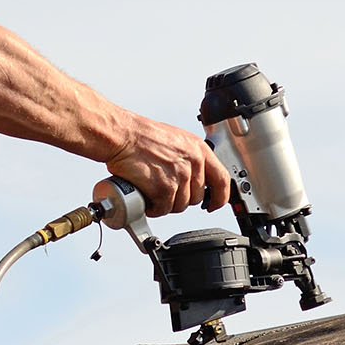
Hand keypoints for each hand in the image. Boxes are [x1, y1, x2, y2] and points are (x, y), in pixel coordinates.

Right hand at [106, 117, 231, 216]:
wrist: (123, 136)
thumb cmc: (143, 137)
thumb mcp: (177, 141)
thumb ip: (189, 158)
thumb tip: (192, 176)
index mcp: (199, 150)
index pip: (222, 180)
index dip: (220, 197)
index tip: (214, 204)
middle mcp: (193, 163)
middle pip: (197, 197)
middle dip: (181, 199)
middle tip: (166, 193)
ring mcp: (180, 176)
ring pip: (180, 205)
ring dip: (166, 204)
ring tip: (153, 192)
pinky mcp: (164, 188)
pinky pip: (164, 208)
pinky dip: (154, 208)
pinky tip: (147, 199)